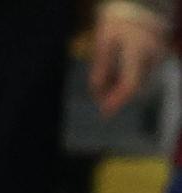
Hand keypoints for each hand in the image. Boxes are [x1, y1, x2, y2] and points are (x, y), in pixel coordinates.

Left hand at [89, 2, 168, 116]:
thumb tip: (96, 92)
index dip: (117, 101)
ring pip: (141, 78)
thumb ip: (101, 66)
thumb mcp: (104, 39)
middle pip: (136, 84)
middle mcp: (155, 52)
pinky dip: (129, 76)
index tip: (104, 112)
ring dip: (122, 85)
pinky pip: (145, 70)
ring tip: (104, 84)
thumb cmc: (119, 15)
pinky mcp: (161, 51)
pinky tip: (115, 75)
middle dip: (116, 95)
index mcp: (139, 48)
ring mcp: (161, 51)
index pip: (130, 84)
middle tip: (99, 97)